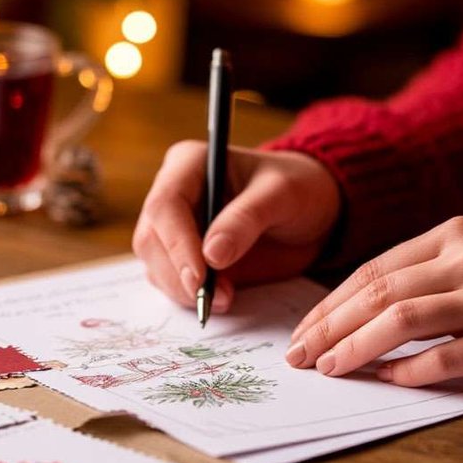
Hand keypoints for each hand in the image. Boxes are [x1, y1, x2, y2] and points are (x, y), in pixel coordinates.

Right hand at [133, 141, 339, 310]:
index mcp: (189, 164)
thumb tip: (211, 256)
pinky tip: (222, 298)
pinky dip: (189, 297)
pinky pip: (171, 282)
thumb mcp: (282, 195)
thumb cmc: (298, 188)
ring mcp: (175, 228)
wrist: (310, 212)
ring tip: (225, 298)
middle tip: (213, 298)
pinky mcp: (184, 257)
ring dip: (183, 290)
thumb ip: (247, 219)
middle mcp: (173, 194)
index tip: (200, 277)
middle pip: (151, 239)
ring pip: (155, 265)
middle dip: (178, 274)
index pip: (165, 205)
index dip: (177, 243)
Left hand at [286, 216, 462, 385]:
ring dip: (353, 348)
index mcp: (458, 232)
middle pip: (377, 293)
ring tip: (326, 368)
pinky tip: (384, 381)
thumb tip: (366, 312)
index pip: (374, 269)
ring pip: (399, 322)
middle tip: (298, 354)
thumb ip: (432, 271)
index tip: (304, 329)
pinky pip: (442, 360)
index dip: (331, 302)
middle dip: (327, 326)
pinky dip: (406, 373)